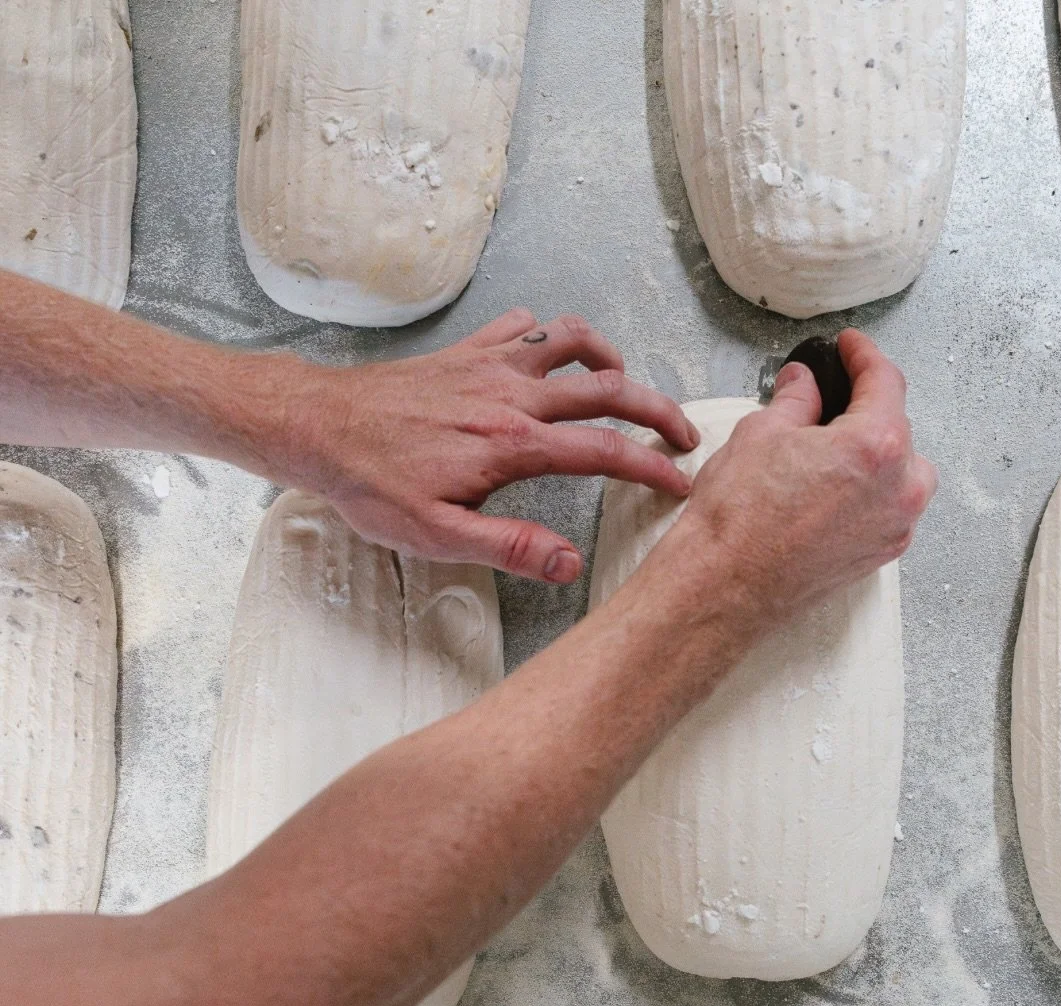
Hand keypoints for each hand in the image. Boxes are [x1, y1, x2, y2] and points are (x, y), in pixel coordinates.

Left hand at [278, 310, 699, 583]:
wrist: (317, 426)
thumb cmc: (370, 484)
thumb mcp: (437, 536)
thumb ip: (510, 547)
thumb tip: (570, 563)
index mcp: (512, 444)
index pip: (604, 451)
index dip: (652, 469)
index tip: (682, 484)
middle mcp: (510, 395)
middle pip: (607, 388)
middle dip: (657, 410)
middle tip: (683, 435)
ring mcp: (488, 366)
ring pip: (572, 342)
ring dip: (609, 361)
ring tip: (623, 387)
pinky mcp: (465, 353)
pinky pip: (523, 327)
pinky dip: (550, 337)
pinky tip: (550, 360)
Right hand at [670, 329, 935, 629]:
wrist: (723, 585)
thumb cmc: (738, 518)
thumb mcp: (761, 433)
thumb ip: (797, 400)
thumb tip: (805, 384)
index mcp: (877, 445)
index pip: (884, 382)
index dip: (863, 356)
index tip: (849, 348)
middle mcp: (900, 488)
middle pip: (897, 428)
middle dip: (865, 409)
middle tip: (828, 399)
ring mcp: (894, 527)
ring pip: (899, 472)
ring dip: (871, 453)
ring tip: (827, 450)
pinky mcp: (878, 555)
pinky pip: (886, 508)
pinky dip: (867, 491)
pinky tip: (828, 488)